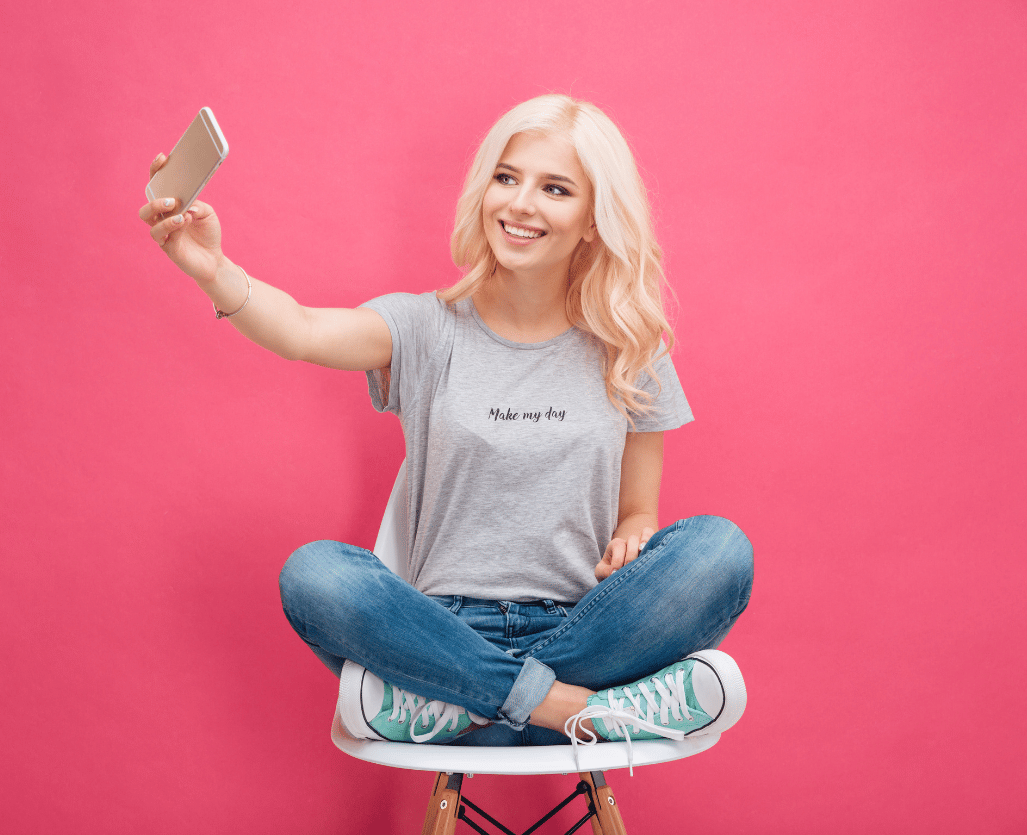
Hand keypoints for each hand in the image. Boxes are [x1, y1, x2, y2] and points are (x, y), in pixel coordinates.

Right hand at [138, 153, 223, 282]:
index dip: (156, 171)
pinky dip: (174, 226)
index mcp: (169, 206)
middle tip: (172, 198)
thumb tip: (187, 204)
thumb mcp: (208, 213)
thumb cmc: (208, 233)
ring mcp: (163, 234)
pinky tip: (186, 220)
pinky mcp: (168, 248)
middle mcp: (161, 219)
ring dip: (162, 214)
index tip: (163, 158)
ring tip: (179, 211)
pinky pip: (164, 236)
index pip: (157, 186)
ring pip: (150, 221)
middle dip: (155, 199)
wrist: (214, 260)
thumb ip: (198, 204)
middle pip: (146, 205)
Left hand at [594, 526, 654, 581]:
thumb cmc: (611, 572)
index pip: (618, 546)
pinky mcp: (651, 545)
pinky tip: (655, 552)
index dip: (618, 560)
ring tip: (644, 554)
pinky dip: (655, 540)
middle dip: (631, 556)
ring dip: (645, 544)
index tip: (615, 573)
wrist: (621, 577)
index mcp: (616, 545)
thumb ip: (605, 572)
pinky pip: (653, 535)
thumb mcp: (602, 572)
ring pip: (645, 535)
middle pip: (632, 539)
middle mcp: (629, 542)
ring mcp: (641, 543)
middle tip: (629, 568)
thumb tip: (614, 574)